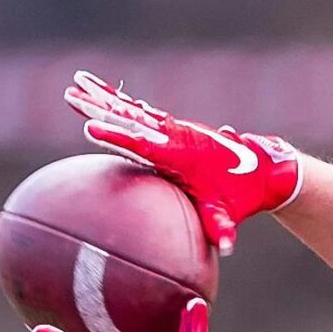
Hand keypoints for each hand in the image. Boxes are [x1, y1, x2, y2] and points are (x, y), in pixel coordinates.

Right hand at [64, 71, 300, 255]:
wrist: (262, 170)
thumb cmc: (241, 195)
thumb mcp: (229, 213)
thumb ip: (223, 228)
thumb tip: (228, 248)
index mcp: (180, 154)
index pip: (142, 144)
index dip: (117, 136)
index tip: (90, 128)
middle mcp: (173, 136)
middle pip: (128, 118)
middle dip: (99, 107)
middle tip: (70, 95)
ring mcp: (172, 130)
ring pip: (130, 110)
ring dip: (101, 97)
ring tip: (73, 84)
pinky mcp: (170, 129)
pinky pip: (138, 113)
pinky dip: (116, 101)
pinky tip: (95, 92)